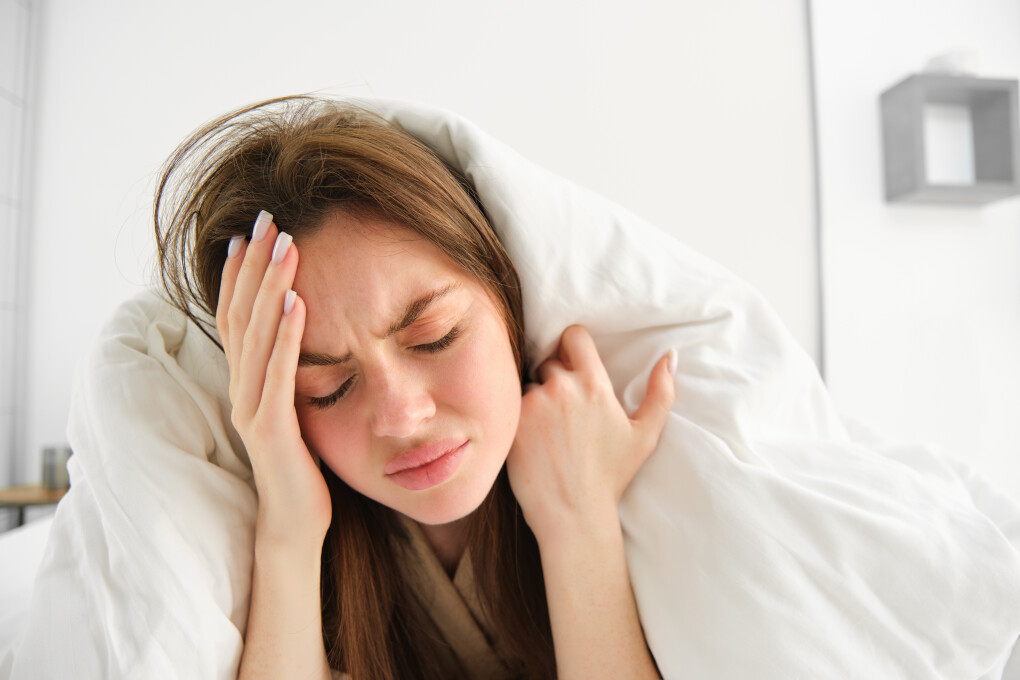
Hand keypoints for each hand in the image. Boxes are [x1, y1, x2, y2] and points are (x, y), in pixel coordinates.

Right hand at [217, 211, 330, 545]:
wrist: (294, 522)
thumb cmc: (301, 465)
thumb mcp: (294, 408)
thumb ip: (290, 373)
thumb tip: (306, 330)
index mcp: (247, 382)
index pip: (236, 316)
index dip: (240, 274)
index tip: (251, 231)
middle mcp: (241, 389)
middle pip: (241, 315)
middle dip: (254, 265)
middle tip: (267, 219)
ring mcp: (251, 409)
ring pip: (255, 337)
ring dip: (269, 287)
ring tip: (284, 244)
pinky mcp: (270, 431)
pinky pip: (278, 374)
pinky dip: (287, 335)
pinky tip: (298, 300)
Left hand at [506, 325, 675, 545]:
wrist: (574, 514)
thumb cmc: (611, 476)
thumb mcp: (646, 434)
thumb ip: (661, 391)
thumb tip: (670, 356)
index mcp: (594, 384)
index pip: (573, 336)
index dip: (573, 346)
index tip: (575, 364)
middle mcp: (560, 387)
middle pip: (549, 361)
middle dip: (556, 377)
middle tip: (566, 410)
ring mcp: (532, 403)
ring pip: (529, 384)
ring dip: (537, 398)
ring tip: (549, 430)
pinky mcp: (510, 422)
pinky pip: (510, 405)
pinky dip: (519, 417)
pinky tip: (533, 440)